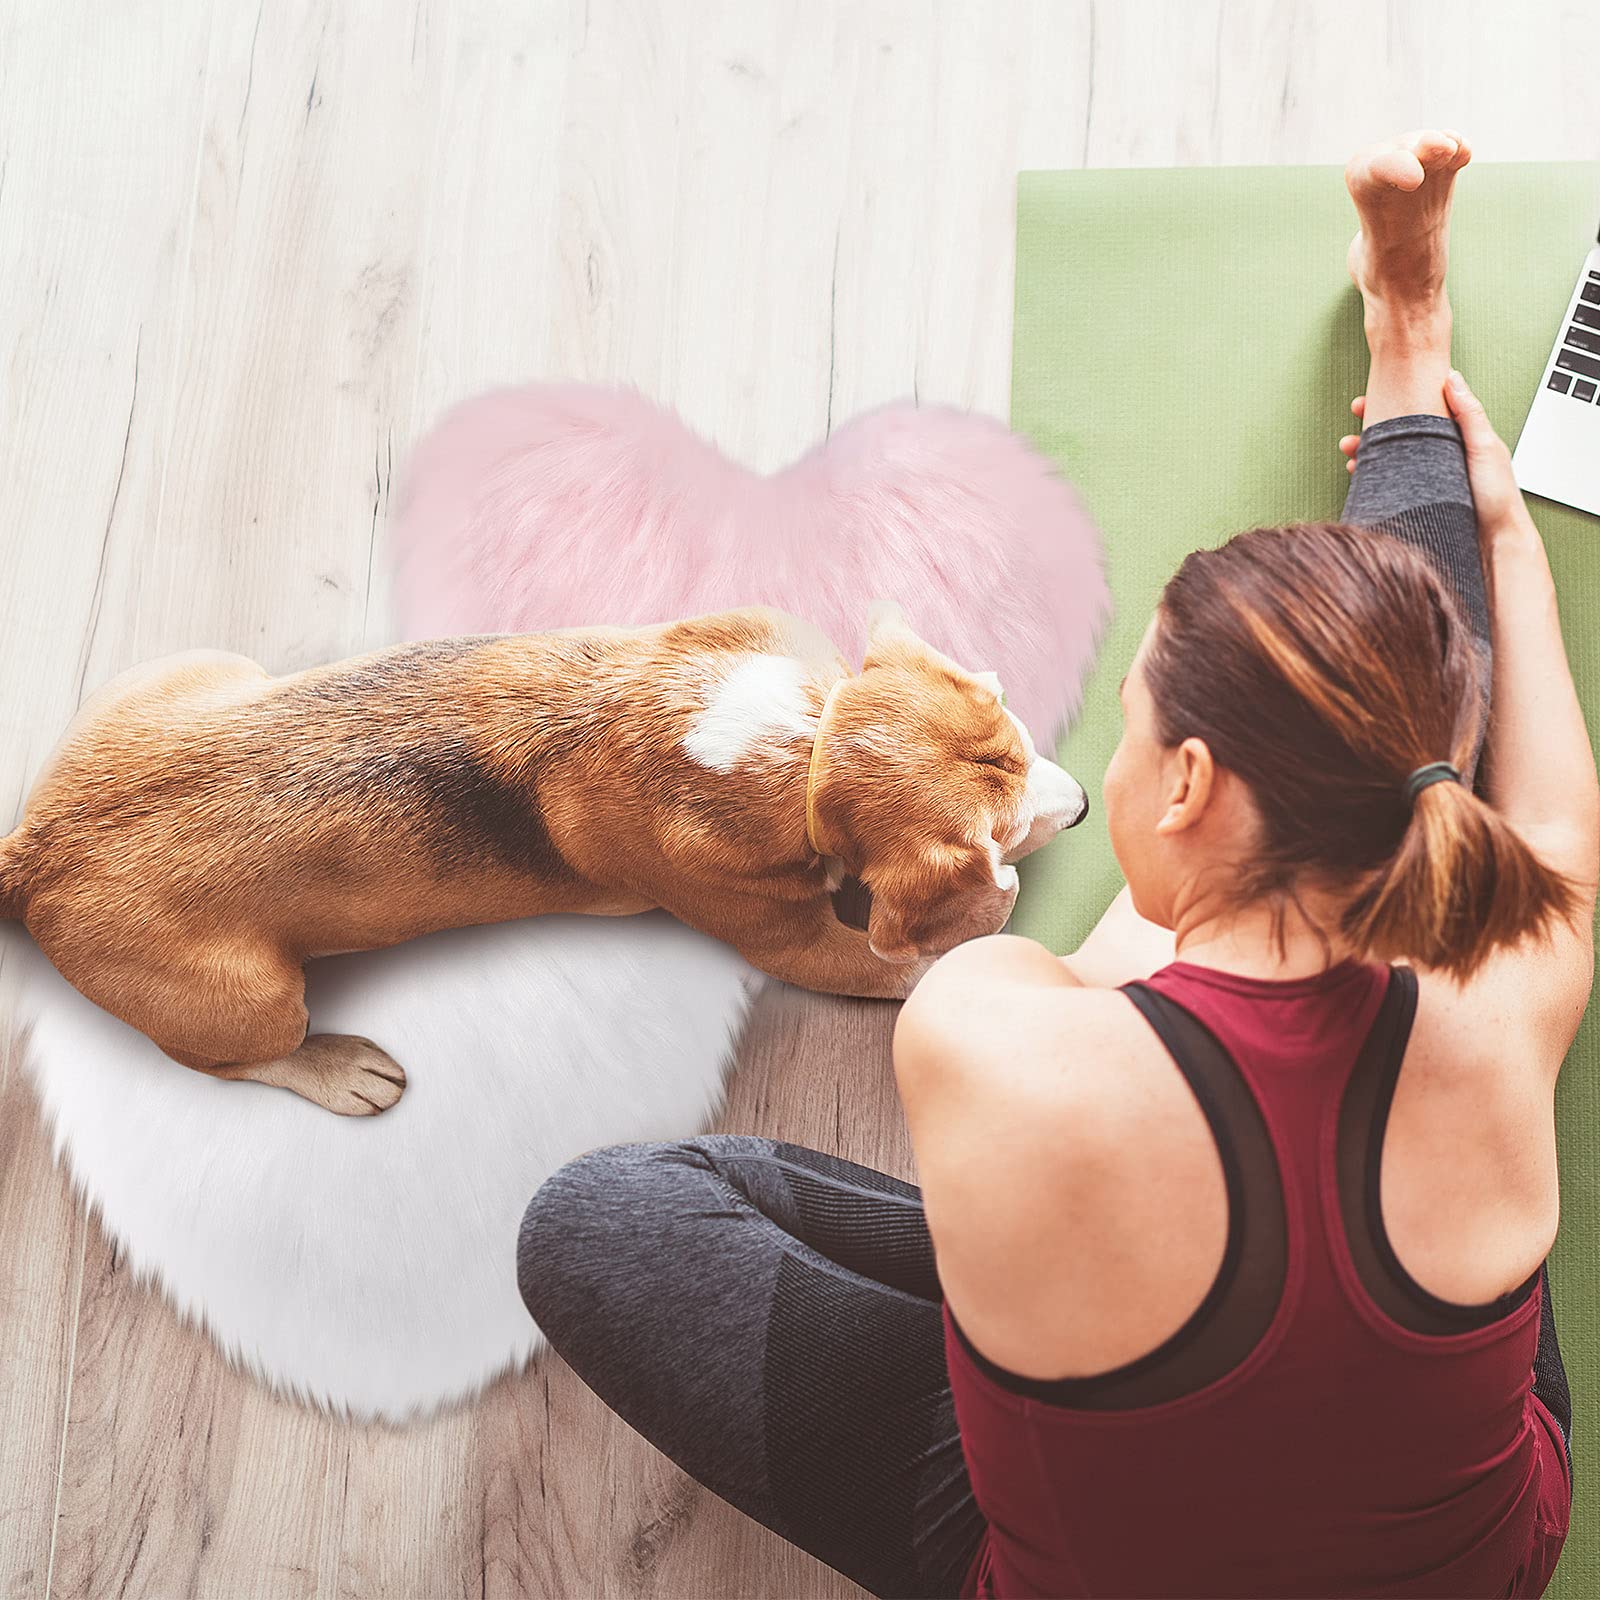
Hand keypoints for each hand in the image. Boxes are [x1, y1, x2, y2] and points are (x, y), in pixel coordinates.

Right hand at [1338, 375, 1532, 536]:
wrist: (1494, 539)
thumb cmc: (1497, 496)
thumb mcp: (1485, 447)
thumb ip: (1469, 413)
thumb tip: (1452, 377)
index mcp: (1455, 434)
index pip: (1419, 408)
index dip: (1394, 398)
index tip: (1373, 396)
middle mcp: (1438, 450)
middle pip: (1400, 429)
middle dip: (1373, 423)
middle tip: (1355, 416)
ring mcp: (1426, 473)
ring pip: (1391, 454)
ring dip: (1367, 449)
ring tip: (1351, 450)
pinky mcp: (1417, 494)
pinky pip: (1390, 479)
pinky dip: (1372, 474)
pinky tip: (1361, 474)